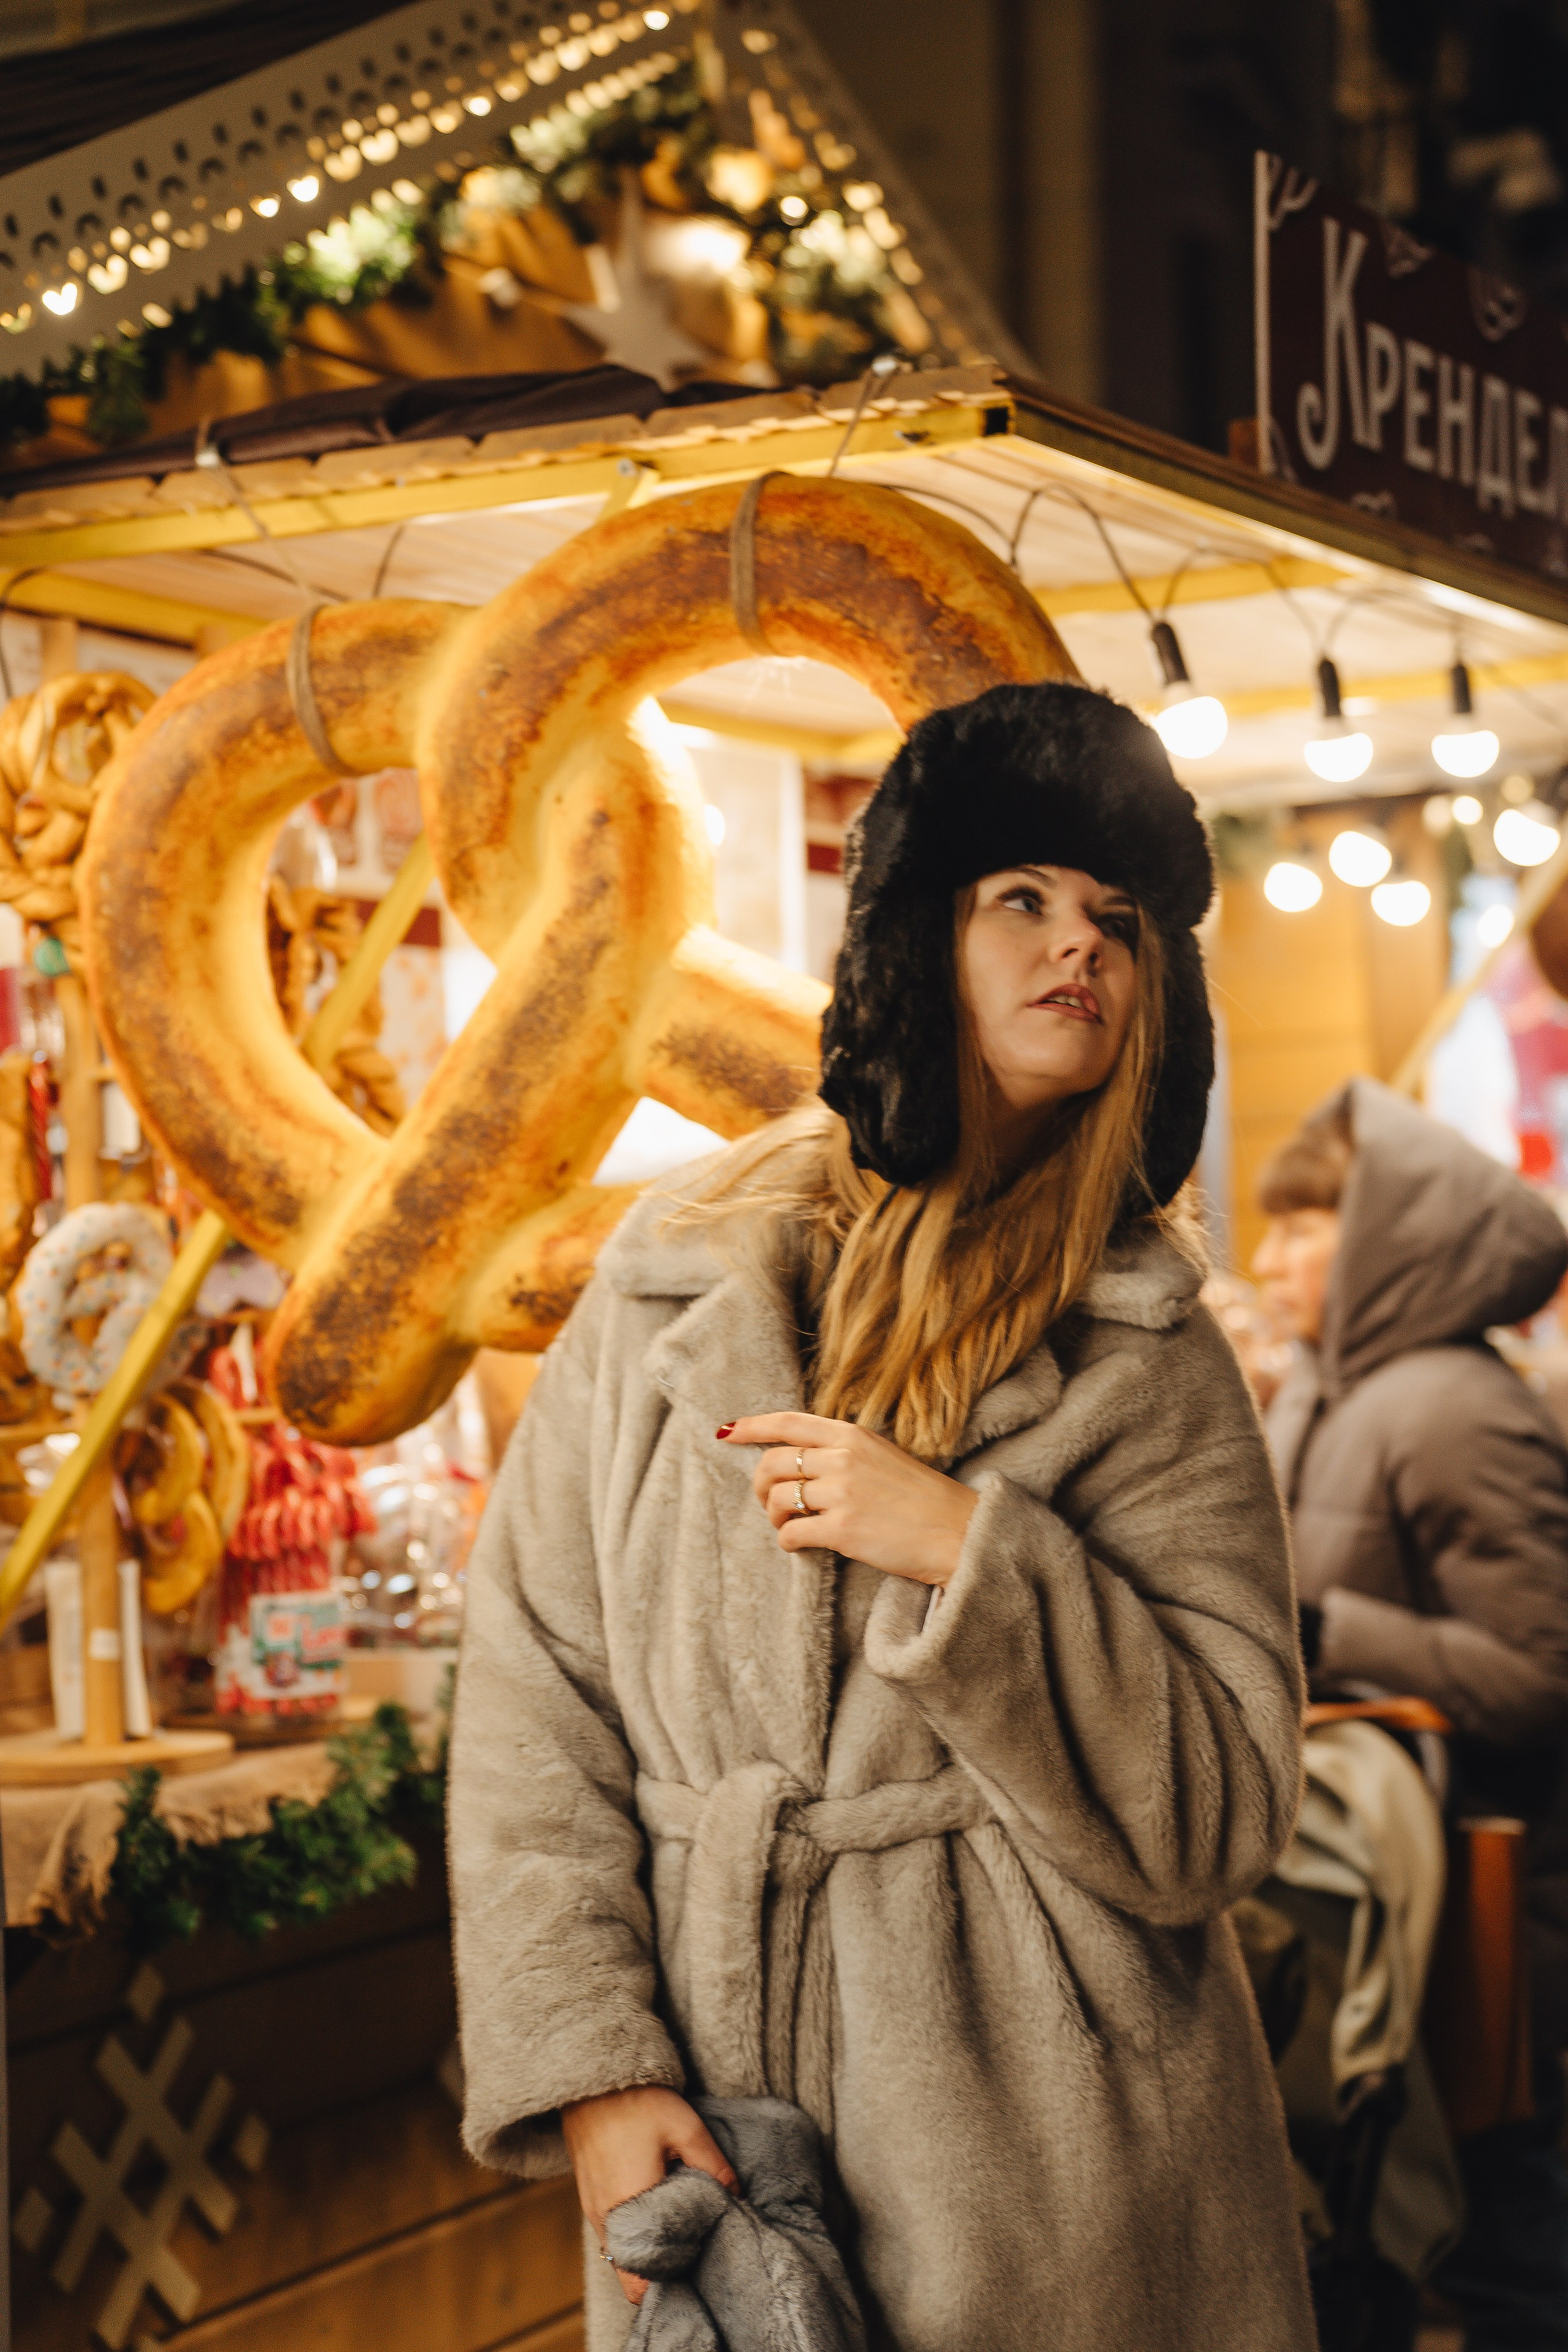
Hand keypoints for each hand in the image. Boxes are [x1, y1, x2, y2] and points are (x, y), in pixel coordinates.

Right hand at [561, 2086, 736, 2305]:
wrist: (593, 2078)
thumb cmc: (639, 2101)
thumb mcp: (686, 2128)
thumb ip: (714, 2167)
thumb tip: (738, 2199)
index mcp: (630, 2208)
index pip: (640, 2283)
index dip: (667, 2289)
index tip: (693, 2279)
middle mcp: (606, 2219)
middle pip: (630, 2273)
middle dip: (660, 2275)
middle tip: (692, 2261)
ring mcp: (593, 2209)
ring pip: (620, 2253)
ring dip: (645, 2254)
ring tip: (679, 2239)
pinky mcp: (589, 2196)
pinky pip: (612, 2232)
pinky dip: (633, 2234)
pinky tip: (656, 2215)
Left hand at [719, 1410, 977, 1586]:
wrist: (960, 1533)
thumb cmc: (923, 1500)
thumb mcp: (884, 1457)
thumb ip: (844, 1452)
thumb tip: (799, 1459)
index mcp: (854, 1436)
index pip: (789, 1423)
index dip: (753, 1426)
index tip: (728, 1432)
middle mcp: (844, 1458)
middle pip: (772, 1463)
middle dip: (759, 1485)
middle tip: (767, 1503)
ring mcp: (842, 1493)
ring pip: (776, 1500)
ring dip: (774, 1517)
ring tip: (788, 1527)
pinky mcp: (842, 1530)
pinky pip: (790, 1534)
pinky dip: (788, 1542)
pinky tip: (801, 1546)